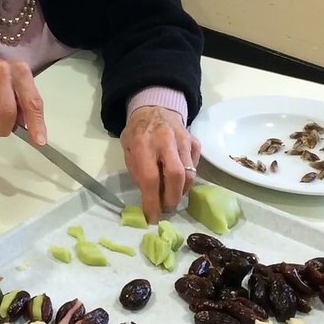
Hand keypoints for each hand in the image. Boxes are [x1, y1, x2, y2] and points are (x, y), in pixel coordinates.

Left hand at [121, 105, 200, 222]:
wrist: (155, 108)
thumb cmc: (138, 132)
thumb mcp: (127, 148)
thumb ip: (136, 170)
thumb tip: (148, 196)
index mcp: (143, 142)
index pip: (150, 178)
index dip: (152, 201)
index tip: (151, 216)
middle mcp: (166, 140)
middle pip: (176, 176)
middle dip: (172, 198)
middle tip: (166, 208)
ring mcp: (184, 140)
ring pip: (190, 174)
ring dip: (181, 191)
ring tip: (171, 197)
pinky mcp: (195, 142)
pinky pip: (196, 167)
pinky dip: (189, 179)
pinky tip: (178, 180)